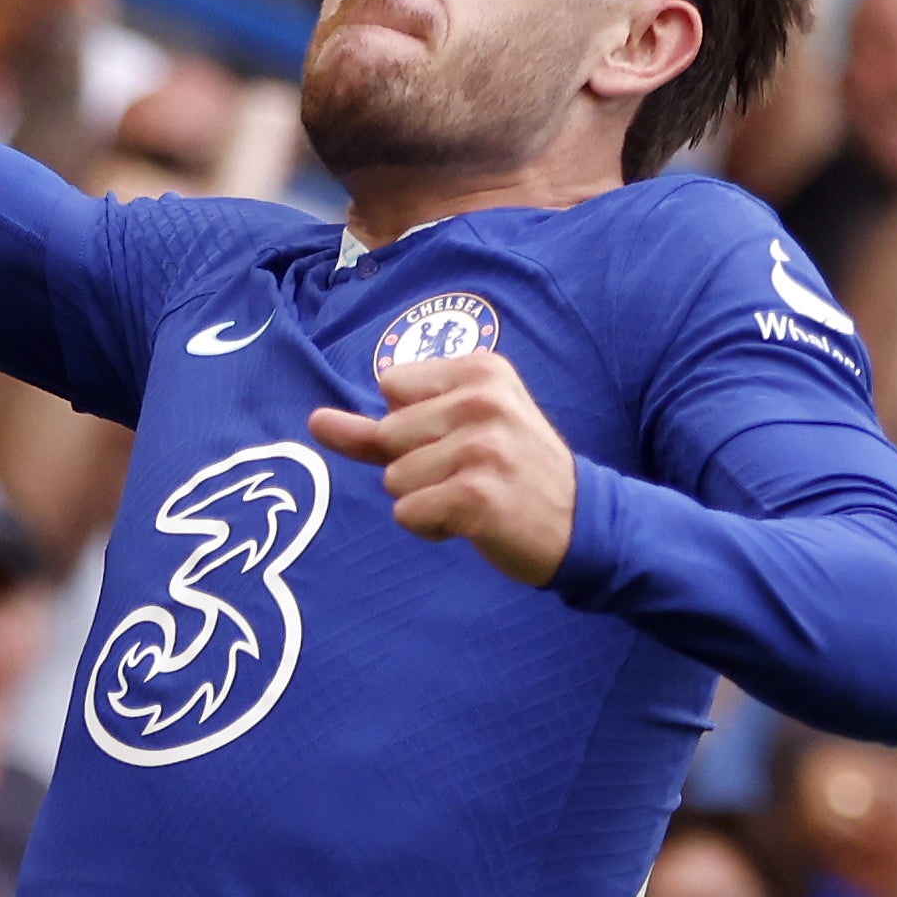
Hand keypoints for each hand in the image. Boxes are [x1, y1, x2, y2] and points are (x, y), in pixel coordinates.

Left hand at [308, 341, 578, 586]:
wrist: (582, 523)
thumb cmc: (513, 473)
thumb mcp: (458, 431)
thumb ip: (381, 426)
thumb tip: (314, 420)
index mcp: (481, 369)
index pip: (391, 387)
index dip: (412, 426)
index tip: (459, 439)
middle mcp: (481, 400)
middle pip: (387, 435)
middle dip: (414, 466)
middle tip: (470, 474)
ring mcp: (481, 446)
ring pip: (394, 479)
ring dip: (424, 501)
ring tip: (474, 498)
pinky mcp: (476, 494)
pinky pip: (407, 514)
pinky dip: (431, 527)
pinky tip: (473, 521)